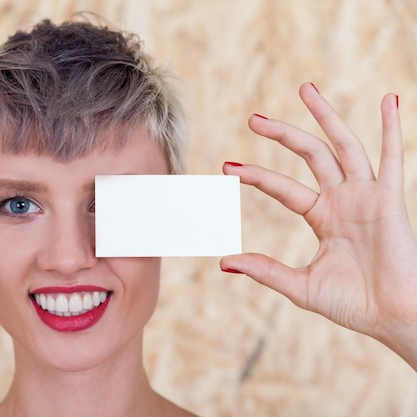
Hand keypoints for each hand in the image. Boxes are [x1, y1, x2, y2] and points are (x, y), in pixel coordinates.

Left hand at [221, 82, 416, 369]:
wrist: (392, 318)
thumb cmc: (352, 305)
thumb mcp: (300, 285)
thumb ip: (265, 270)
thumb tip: (223, 262)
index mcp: (322, 216)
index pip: (283, 188)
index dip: (257, 176)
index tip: (228, 166)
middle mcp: (342, 200)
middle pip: (310, 155)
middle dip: (283, 134)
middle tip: (253, 118)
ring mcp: (366, 196)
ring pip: (343, 146)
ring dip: (325, 117)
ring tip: (304, 89)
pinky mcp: (390, 199)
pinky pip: (392, 158)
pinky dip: (391, 128)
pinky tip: (388, 100)